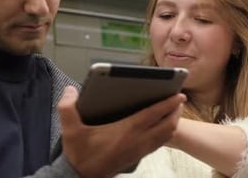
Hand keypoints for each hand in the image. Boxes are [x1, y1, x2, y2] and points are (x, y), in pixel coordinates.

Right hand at [58, 86, 185, 177]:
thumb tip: (70, 90)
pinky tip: (160, 128)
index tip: (180, 94)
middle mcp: (138, 141)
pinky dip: (165, 133)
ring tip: (173, 112)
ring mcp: (140, 150)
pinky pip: (158, 143)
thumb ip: (67, 108)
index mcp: (126, 130)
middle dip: (176, 112)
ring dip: (172, 123)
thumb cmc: (79, 154)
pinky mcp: (137, 157)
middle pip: (167, 126)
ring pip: (165, 136)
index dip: (168, 104)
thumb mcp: (70, 130)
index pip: (154, 114)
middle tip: (179, 100)